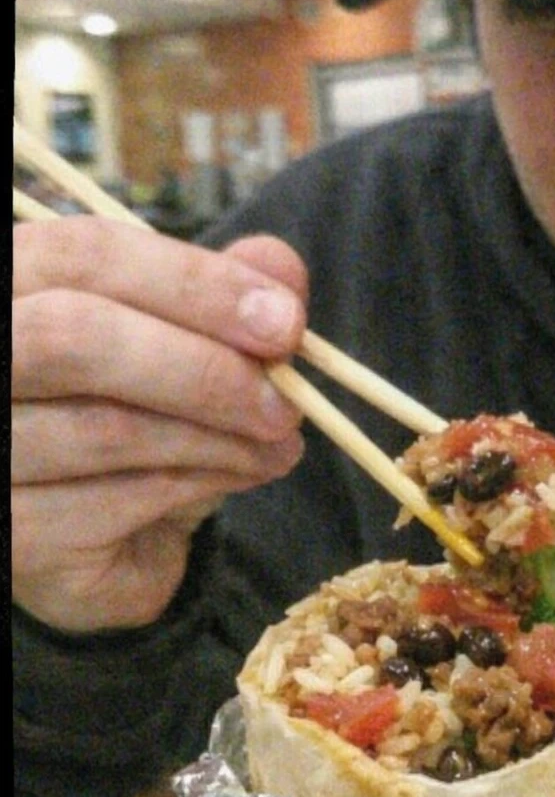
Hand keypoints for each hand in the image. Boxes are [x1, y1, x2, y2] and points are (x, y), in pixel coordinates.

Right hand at [12, 217, 307, 631]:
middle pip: (73, 334)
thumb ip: (221, 295)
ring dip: (217, 437)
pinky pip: (115, 501)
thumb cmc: (135, 418)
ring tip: (278, 444)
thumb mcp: (185, 344)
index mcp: (10, 285)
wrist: (108, 542)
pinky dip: (197, 487)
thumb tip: (276, 265)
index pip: (82, 254)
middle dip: (202, 367)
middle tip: (284, 401)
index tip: (284, 321)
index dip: (193, 282)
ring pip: (104, 427)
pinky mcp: (11, 534)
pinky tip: (240, 478)